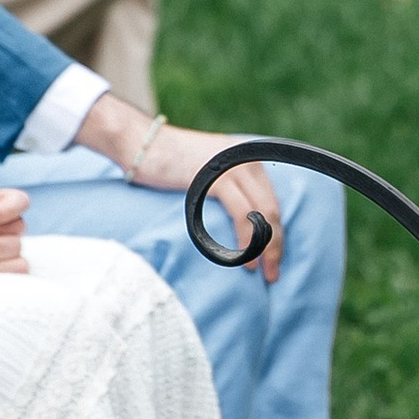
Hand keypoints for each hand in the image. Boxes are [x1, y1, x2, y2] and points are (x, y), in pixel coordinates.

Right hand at [74, 98, 284, 280]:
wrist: (142, 143)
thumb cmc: (169, 161)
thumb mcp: (208, 171)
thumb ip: (228, 186)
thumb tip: (240, 220)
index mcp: (249, 159)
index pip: (273, 202)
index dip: (277, 234)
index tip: (274, 260)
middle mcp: (248, 161)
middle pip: (273, 210)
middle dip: (276, 245)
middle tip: (273, 274)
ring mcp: (234, 168)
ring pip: (262, 214)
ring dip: (264, 246)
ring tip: (259, 269)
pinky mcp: (217, 178)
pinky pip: (242, 213)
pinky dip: (246, 238)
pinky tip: (243, 256)